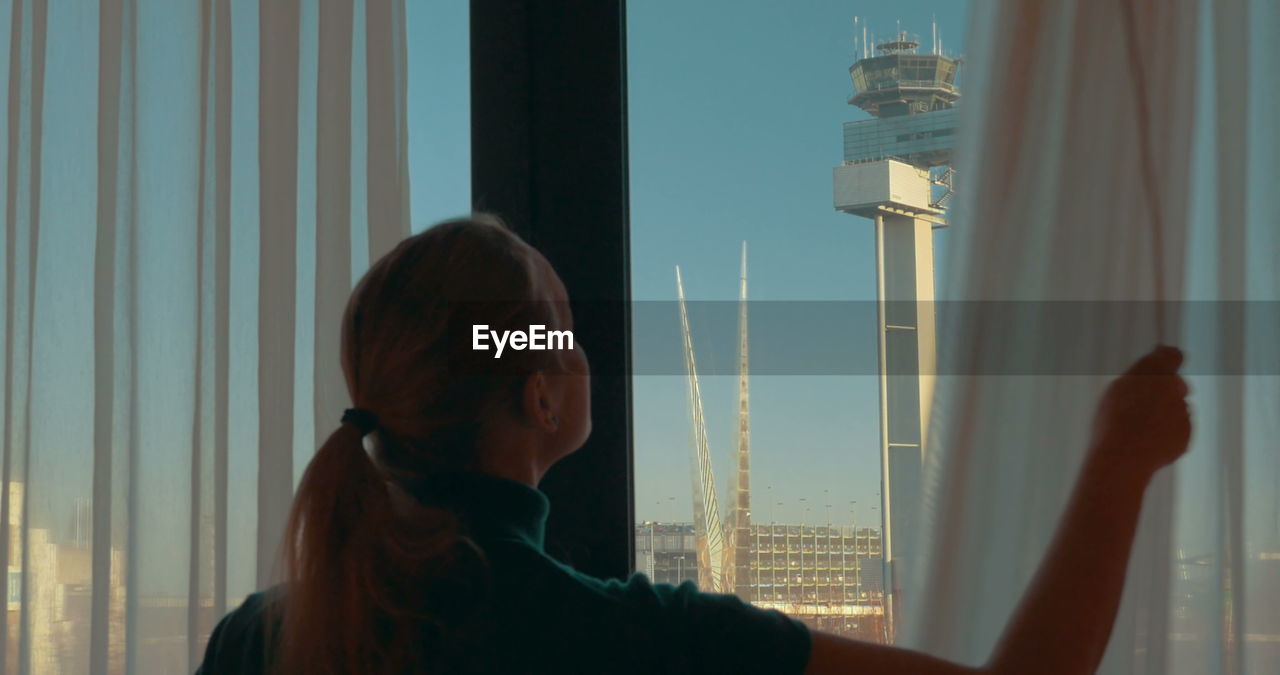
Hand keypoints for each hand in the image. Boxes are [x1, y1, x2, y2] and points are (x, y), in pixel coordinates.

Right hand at [1088, 345, 1191, 476]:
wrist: (1122, 457)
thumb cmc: (1113, 422)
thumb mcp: (1117, 390)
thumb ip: (1140, 375)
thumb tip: (1156, 368)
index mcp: (1156, 373)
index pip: (1173, 355)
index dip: (1168, 357)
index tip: (1163, 360)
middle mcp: (1175, 389)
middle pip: (1177, 384)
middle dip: (1166, 391)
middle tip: (1143, 404)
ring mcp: (1183, 413)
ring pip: (1177, 408)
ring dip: (1164, 414)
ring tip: (1138, 429)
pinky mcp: (1187, 434)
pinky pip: (1178, 430)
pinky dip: (1167, 433)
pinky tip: (1147, 441)